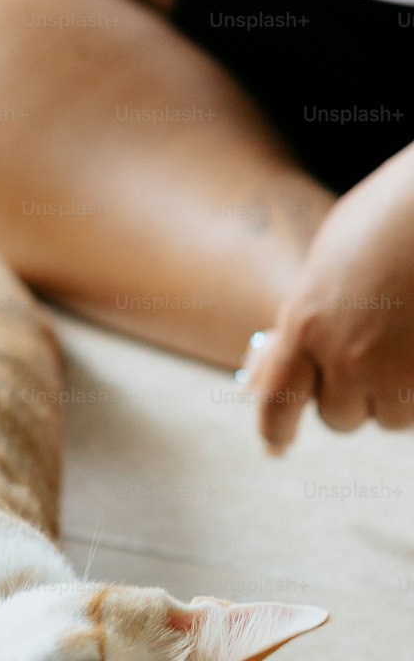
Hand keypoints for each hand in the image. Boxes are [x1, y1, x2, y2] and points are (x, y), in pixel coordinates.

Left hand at [247, 144, 413, 451]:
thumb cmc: (393, 215)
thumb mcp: (328, 261)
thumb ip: (299, 319)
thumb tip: (260, 377)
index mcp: (306, 322)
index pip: (276, 399)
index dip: (274, 427)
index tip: (276, 445)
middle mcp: (346, 356)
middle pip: (338, 417)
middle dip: (353, 398)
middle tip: (372, 359)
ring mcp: (399, 370)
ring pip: (390, 418)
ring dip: (397, 395)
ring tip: (409, 340)